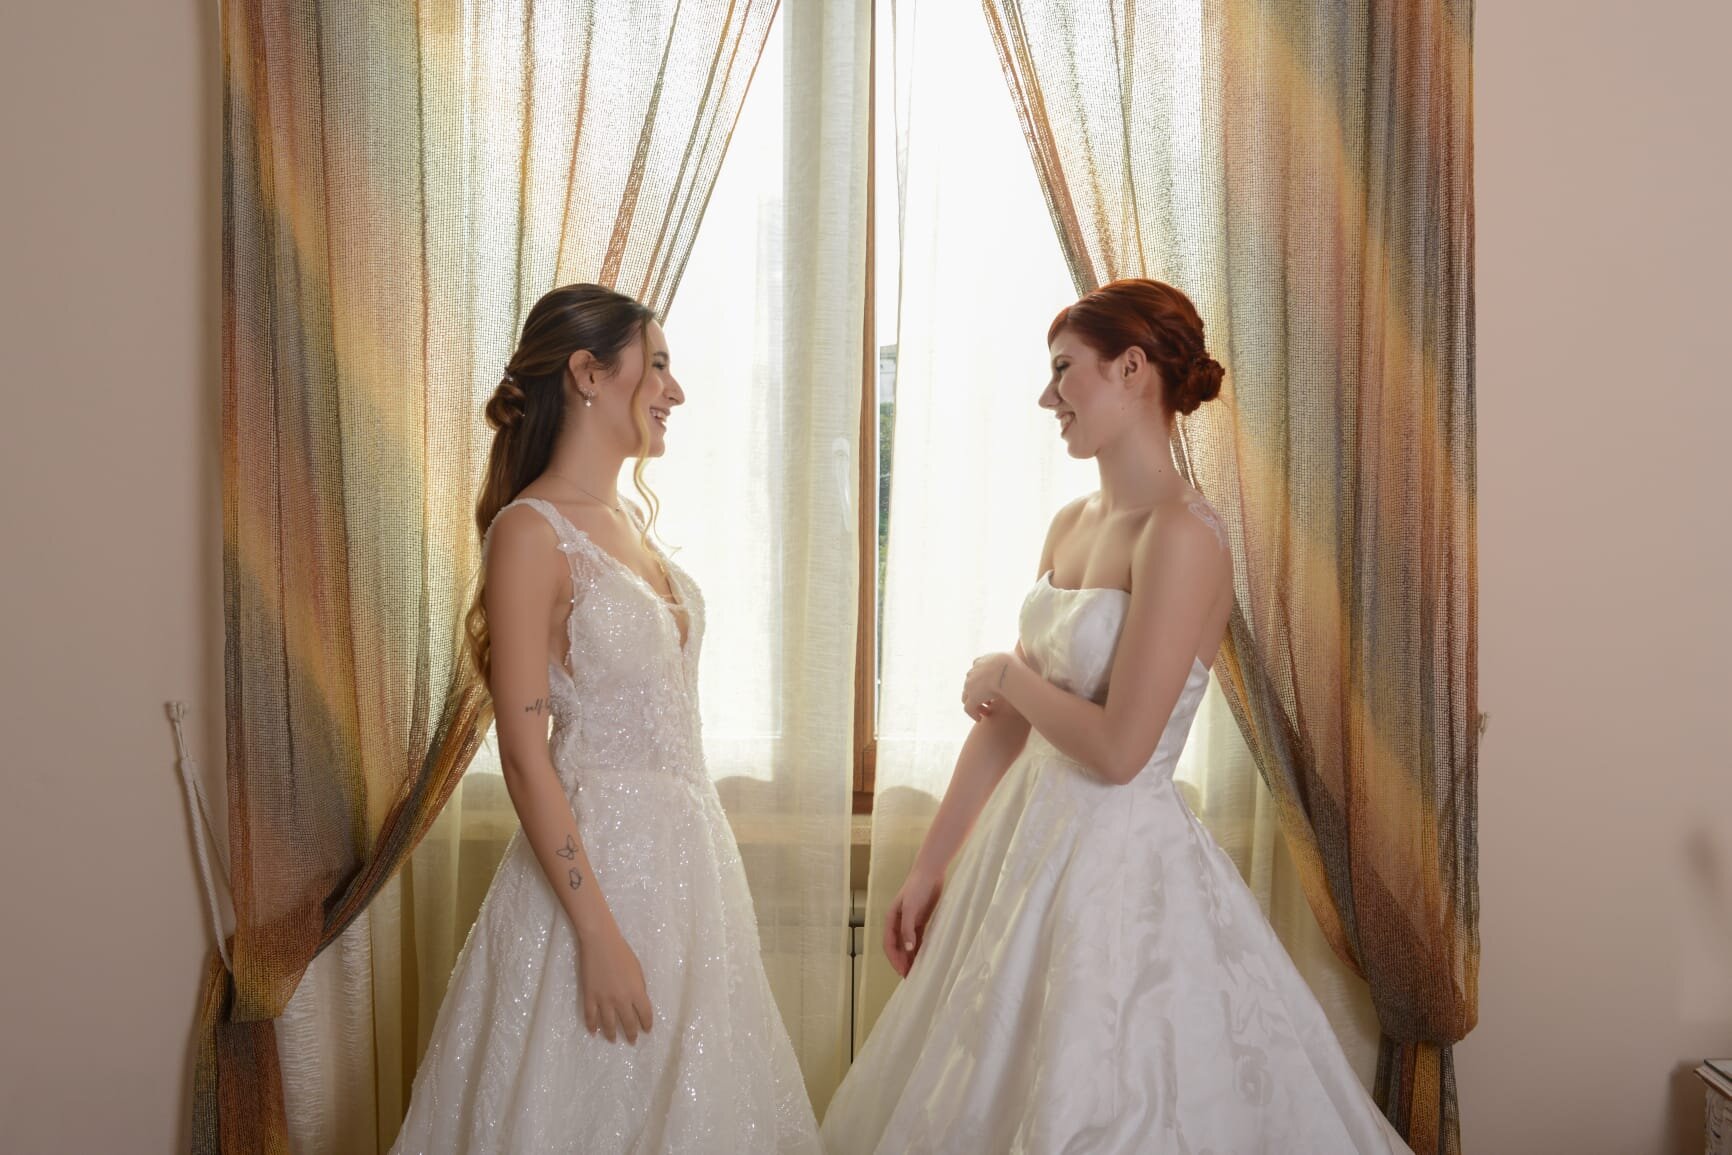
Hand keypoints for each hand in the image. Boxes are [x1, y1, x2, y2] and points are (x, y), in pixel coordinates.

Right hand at [576, 921, 653, 1043]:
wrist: (600, 943)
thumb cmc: (622, 953)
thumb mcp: (638, 970)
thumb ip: (639, 988)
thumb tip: (638, 1002)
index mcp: (636, 992)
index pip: (645, 1015)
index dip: (646, 1024)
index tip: (646, 1030)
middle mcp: (621, 1000)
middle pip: (628, 1023)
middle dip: (631, 1034)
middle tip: (632, 1041)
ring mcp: (604, 1000)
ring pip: (609, 1024)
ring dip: (612, 1034)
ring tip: (613, 1040)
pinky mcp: (589, 997)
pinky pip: (590, 1016)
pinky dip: (592, 1026)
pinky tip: (594, 1032)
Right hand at [883, 868, 943, 977]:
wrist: (930, 872)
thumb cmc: (917, 888)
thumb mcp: (911, 909)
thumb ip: (908, 929)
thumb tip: (908, 949)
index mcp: (891, 919)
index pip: (889, 944)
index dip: (894, 959)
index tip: (902, 972)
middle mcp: (898, 922)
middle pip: (897, 946)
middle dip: (902, 961)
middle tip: (910, 977)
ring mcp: (910, 921)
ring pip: (908, 944)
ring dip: (910, 957)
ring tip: (917, 971)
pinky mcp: (920, 919)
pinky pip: (918, 938)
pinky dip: (919, 948)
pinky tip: (924, 957)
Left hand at [961, 651, 1016, 720]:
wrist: (1006, 671)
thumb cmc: (1013, 664)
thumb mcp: (1011, 656)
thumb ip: (1011, 657)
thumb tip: (1019, 653)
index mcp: (980, 662)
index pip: (975, 671)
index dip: (981, 681)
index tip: (990, 688)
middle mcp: (972, 673)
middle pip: (969, 685)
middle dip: (978, 693)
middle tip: (989, 702)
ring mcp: (970, 686)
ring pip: (967, 698)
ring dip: (976, 705)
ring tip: (986, 712)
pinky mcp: (972, 698)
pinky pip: (968, 709)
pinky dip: (974, 714)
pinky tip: (981, 719)